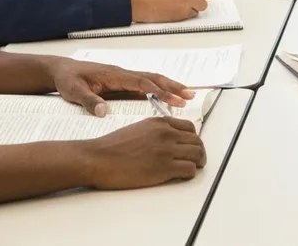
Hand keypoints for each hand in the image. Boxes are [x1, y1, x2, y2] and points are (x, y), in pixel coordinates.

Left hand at [51, 56, 195, 114]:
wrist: (61, 71)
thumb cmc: (68, 80)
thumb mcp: (74, 91)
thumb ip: (88, 101)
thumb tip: (102, 112)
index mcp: (115, 75)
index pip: (143, 83)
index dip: (160, 92)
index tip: (174, 100)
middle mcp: (123, 74)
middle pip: (153, 78)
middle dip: (173, 86)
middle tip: (190, 95)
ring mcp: (123, 77)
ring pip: (151, 79)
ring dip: (169, 86)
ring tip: (186, 94)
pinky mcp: (122, 82)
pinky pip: (145, 84)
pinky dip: (159, 89)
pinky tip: (167, 96)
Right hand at [81, 117, 206, 188]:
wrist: (99, 158)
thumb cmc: (112, 147)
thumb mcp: (137, 129)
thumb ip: (155, 132)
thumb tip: (168, 141)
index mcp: (159, 123)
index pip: (190, 127)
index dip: (193, 138)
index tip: (191, 146)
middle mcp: (166, 133)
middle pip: (197, 140)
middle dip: (198, 151)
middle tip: (196, 160)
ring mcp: (167, 149)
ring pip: (197, 154)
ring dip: (197, 162)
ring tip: (191, 168)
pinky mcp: (165, 167)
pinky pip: (190, 169)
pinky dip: (189, 174)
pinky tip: (181, 176)